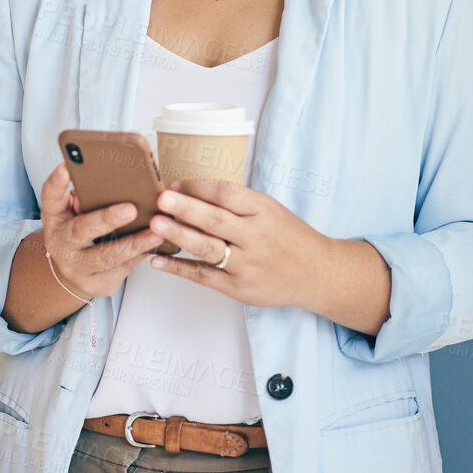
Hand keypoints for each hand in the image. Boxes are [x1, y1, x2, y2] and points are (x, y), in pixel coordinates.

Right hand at [37, 164, 162, 300]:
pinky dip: (140, 255)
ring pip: (107, 257)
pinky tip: (155, 244)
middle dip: (107, 220)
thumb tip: (106, 185)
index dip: (57, 182)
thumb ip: (84, 199)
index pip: (51, 197)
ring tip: (156, 232)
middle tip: (130, 209)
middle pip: (82, 231)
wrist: (72, 271)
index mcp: (54, 218)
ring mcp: (77, 268)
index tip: (66, 167)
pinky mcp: (97, 284)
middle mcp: (60, 244)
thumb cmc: (77, 232)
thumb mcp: (72, 213)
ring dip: (135, 243)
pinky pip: (122, 269)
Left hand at [146, 179, 332, 308]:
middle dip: (187, 209)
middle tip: (161, 199)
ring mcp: (247, 265)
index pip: (228, 195)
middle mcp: (256, 237)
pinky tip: (158, 261)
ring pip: (208, 248)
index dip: (200, 188)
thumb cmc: (288, 236)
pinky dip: (180, 268)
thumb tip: (192, 189)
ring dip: (180, 236)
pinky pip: (205, 276)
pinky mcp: (239, 288)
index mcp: (264, 211)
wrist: (317, 273)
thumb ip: (238, 202)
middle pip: (216, 220)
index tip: (175, 184)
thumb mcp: (270, 209)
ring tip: (155, 225)